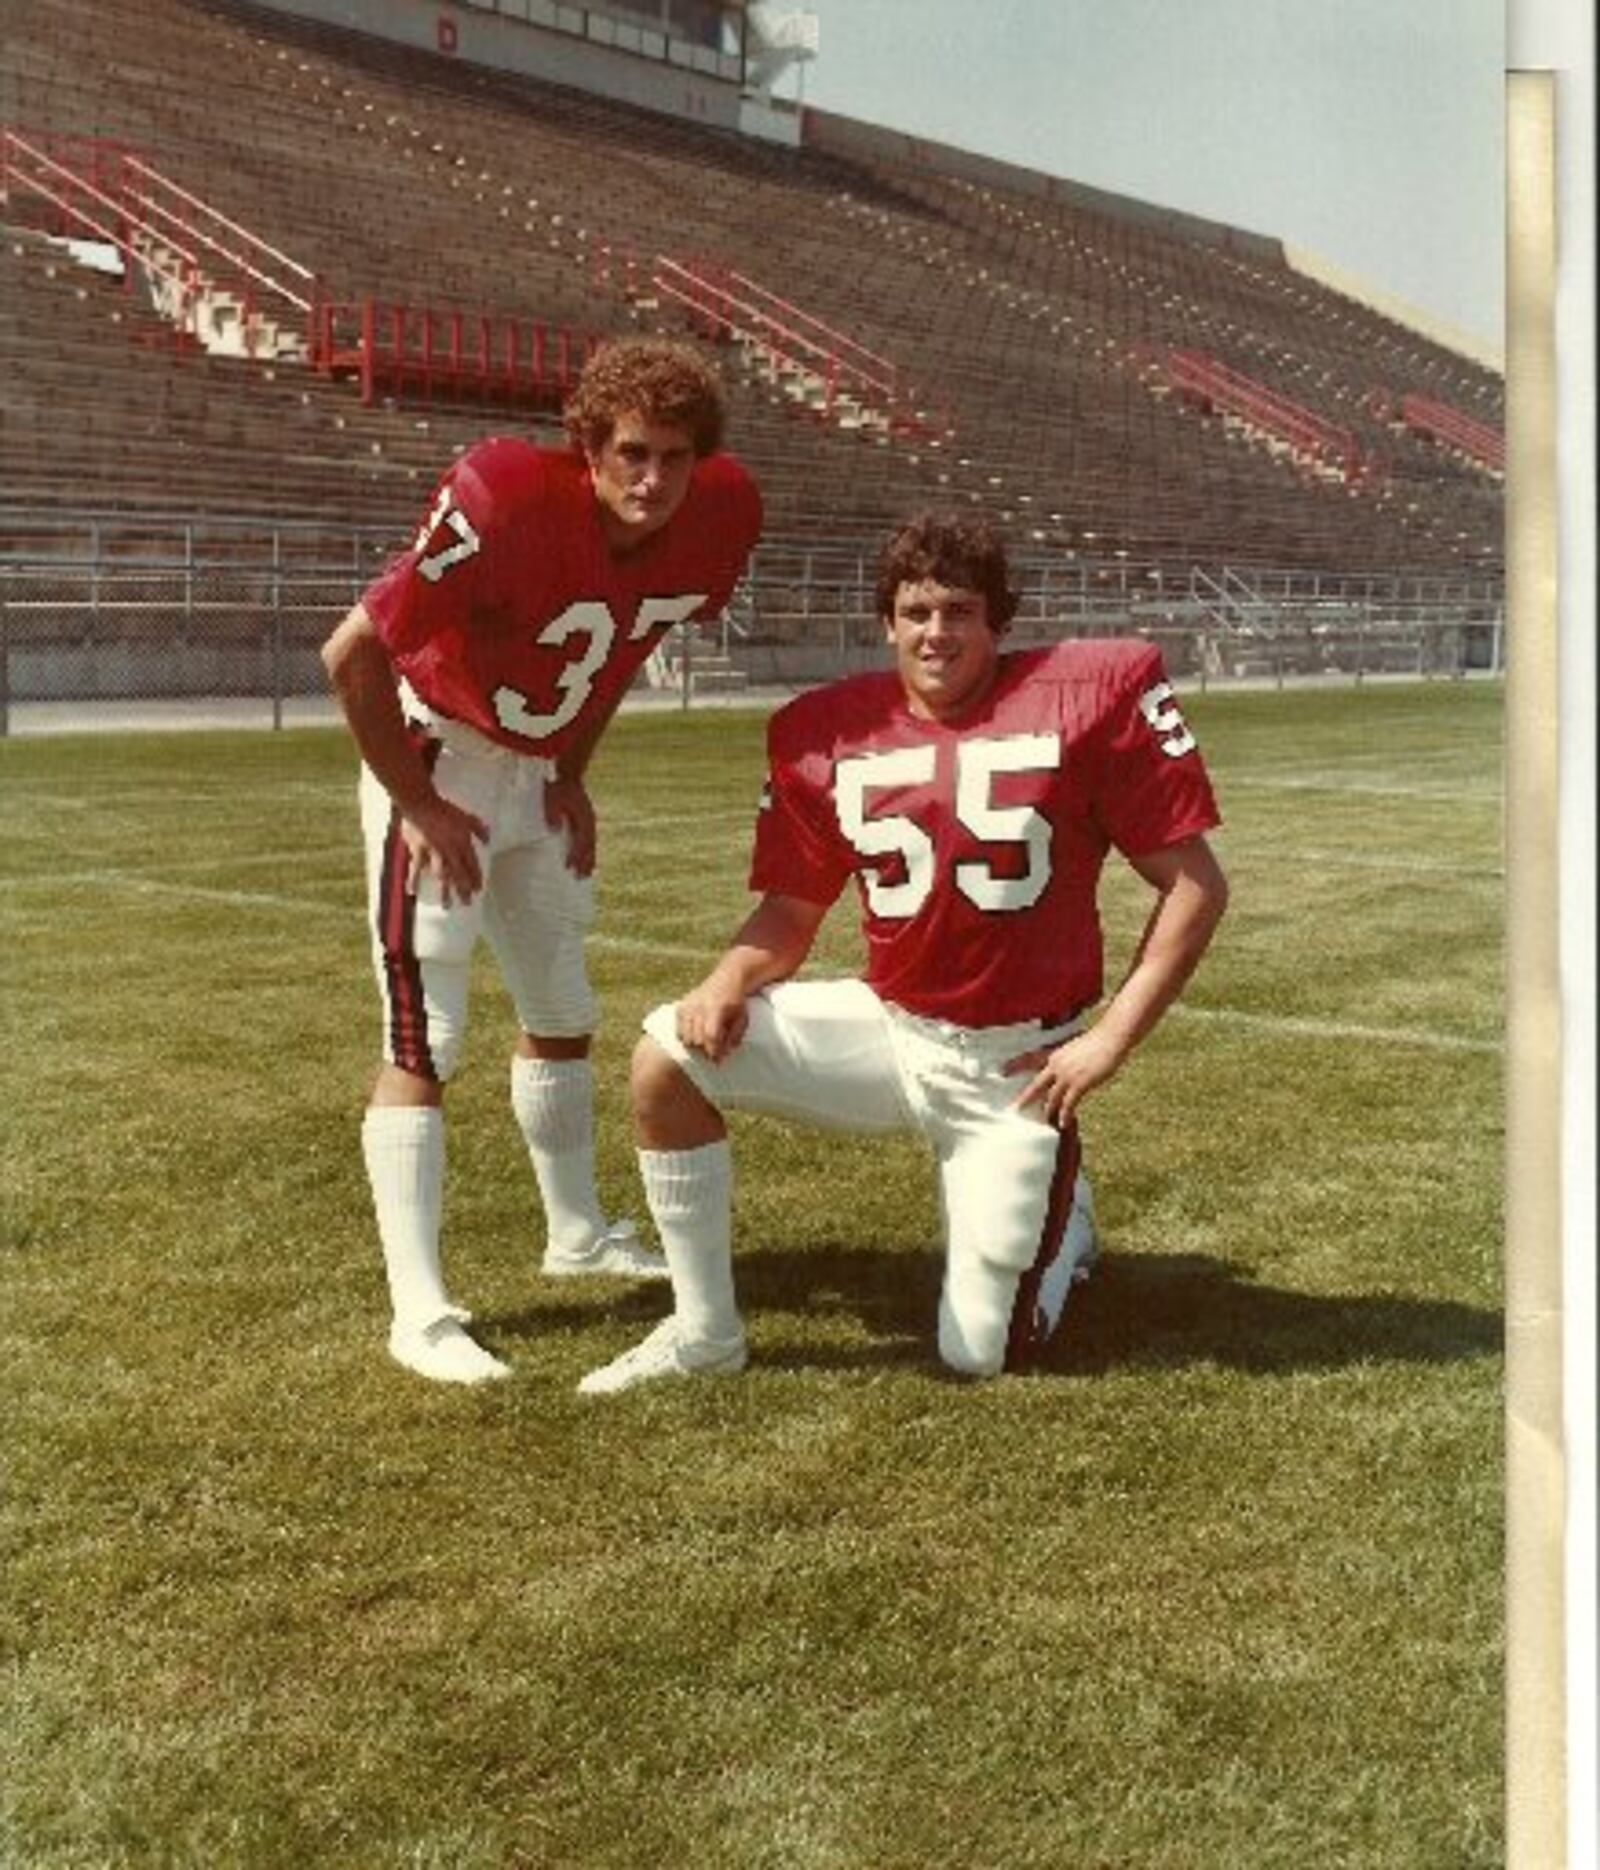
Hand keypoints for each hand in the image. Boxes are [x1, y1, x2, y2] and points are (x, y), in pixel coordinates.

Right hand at [400, 794, 488, 905]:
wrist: (421, 803)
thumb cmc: (443, 809)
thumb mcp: (466, 816)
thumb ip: (479, 829)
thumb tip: (488, 840)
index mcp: (462, 842)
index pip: (471, 864)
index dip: (475, 878)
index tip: (478, 889)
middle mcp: (449, 851)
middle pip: (458, 874)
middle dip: (463, 890)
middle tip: (467, 903)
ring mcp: (433, 853)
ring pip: (441, 876)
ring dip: (444, 892)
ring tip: (447, 906)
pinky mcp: (418, 851)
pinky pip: (416, 869)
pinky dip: (414, 880)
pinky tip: (412, 892)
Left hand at [544, 774, 596, 876]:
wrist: (568, 773)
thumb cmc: (558, 786)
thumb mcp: (552, 797)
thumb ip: (552, 813)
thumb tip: (554, 829)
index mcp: (584, 818)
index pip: (581, 841)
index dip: (575, 855)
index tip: (569, 867)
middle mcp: (589, 822)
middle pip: (590, 847)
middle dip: (586, 863)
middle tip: (581, 878)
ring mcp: (588, 822)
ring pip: (590, 845)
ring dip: (588, 860)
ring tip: (585, 875)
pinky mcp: (584, 821)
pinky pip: (586, 840)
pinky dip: (585, 852)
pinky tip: (581, 860)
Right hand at [675, 976, 750, 1063]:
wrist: (726, 979)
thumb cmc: (736, 1002)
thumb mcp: (743, 1018)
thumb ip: (736, 1036)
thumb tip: (727, 1052)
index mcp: (716, 1008)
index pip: (711, 1036)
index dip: (714, 1051)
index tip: (719, 1061)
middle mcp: (699, 1007)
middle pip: (697, 1039)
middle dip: (706, 1051)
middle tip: (714, 1054)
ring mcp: (687, 1006)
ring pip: (685, 1038)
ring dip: (696, 1046)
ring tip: (705, 1044)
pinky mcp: (680, 1007)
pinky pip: (679, 1031)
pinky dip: (687, 1038)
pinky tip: (697, 1035)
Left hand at [1004, 1025, 1126, 1127]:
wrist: (1110, 1039)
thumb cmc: (1098, 1041)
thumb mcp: (1076, 1046)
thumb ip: (1068, 1058)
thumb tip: (1066, 1068)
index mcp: (1055, 1054)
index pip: (1029, 1059)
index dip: (1015, 1065)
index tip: (1001, 1071)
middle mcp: (1057, 1065)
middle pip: (1036, 1085)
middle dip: (1025, 1098)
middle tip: (1016, 1108)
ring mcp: (1067, 1075)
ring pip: (1052, 1097)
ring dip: (1048, 1110)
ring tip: (1044, 1120)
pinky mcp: (1080, 1084)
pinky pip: (1068, 1104)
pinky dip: (1065, 1115)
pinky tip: (1063, 1123)